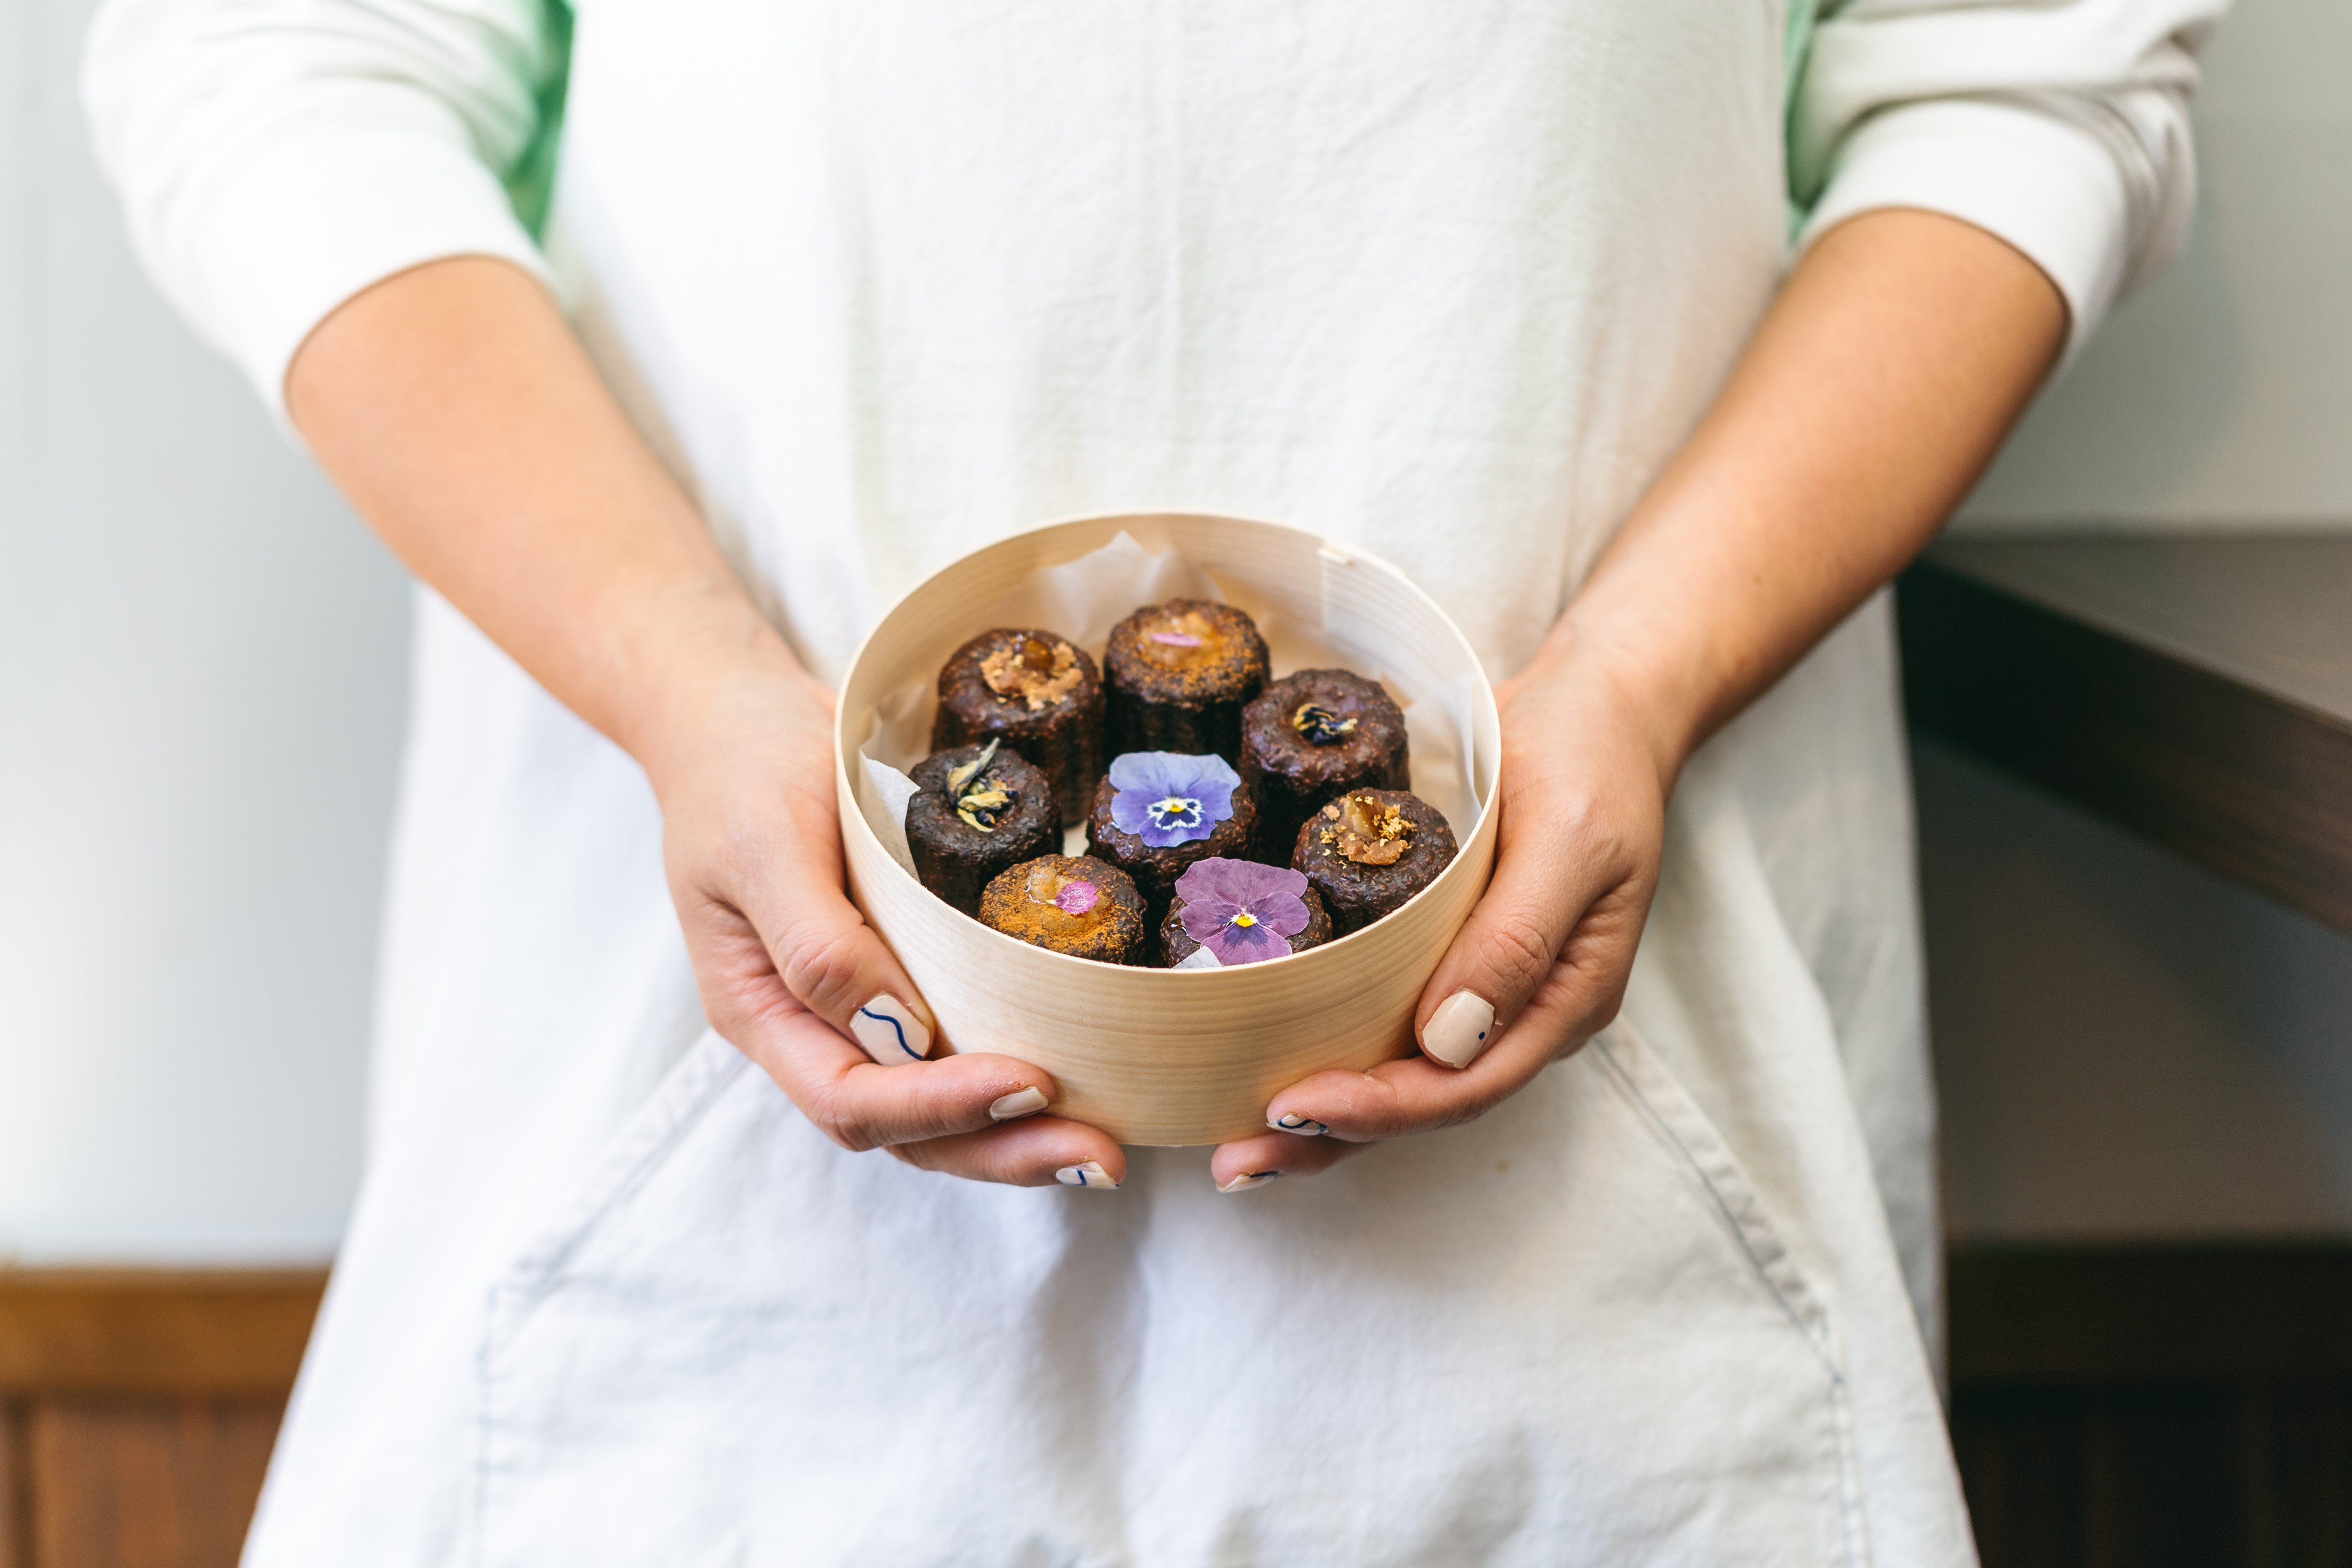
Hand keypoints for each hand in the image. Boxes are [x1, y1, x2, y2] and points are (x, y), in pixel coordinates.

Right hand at [635, 654, 1128, 1187]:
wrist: (740, 719)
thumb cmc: (742, 771)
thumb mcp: (764, 842)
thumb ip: (817, 943)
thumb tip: (896, 1027)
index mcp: (761, 1010)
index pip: (851, 1098)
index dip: (941, 1106)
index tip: (1031, 1085)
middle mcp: (810, 1032)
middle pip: (904, 1131)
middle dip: (1000, 1149)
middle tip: (1100, 1153)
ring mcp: (855, 1013)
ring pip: (934, 1114)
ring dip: (1017, 1137)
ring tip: (1104, 1145)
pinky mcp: (902, 982)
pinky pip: (955, 1051)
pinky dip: (1012, 1081)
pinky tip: (1083, 1087)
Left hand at [1209, 648, 1669, 1190]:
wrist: (1598, 703)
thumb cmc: (1591, 758)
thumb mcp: (1569, 839)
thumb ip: (1519, 939)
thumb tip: (1449, 1038)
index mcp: (1565, 999)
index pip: (1464, 1086)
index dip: (1378, 1108)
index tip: (1290, 1104)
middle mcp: (1521, 1012)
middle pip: (1423, 1102)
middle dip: (1331, 1134)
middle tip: (1235, 1159)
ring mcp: (1483, 987)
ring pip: (1399, 1075)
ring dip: (1322, 1113)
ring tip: (1232, 1144)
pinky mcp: (1445, 955)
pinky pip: (1386, 1021)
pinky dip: (1329, 1048)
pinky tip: (1263, 1062)